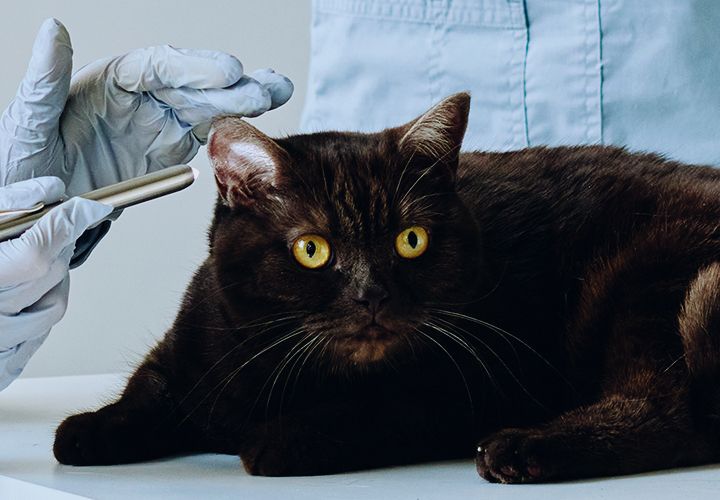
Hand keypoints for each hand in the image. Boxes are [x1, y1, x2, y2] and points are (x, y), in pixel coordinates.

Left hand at [0, 18, 293, 196]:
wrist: (36, 218)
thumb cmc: (23, 167)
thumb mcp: (28, 123)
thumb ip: (44, 80)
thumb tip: (52, 28)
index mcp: (108, 83)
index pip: (158, 67)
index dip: (194, 68)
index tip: (227, 72)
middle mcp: (138, 98)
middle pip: (192, 85)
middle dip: (232, 85)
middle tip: (267, 90)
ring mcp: (157, 124)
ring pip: (207, 107)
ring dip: (243, 101)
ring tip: (278, 94)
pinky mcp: (168, 150)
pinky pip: (206, 137)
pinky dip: (233, 130)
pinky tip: (259, 123)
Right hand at [0, 178, 111, 389]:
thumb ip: (7, 204)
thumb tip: (50, 191)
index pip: (44, 246)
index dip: (74, 221)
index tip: (91, 206)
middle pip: (52, 272)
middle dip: (60, 242)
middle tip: (53, 224)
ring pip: (54, 305)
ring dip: (54, 277)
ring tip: (31, 258)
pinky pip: (37, 335)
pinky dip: (39, 309)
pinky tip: (22, 293)